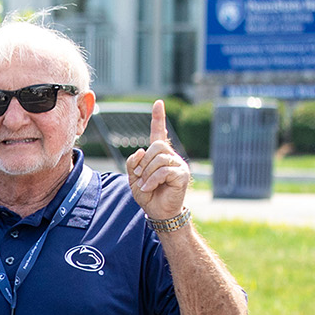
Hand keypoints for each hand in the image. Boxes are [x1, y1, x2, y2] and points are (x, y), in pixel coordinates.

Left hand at [124, 100, 190, 221]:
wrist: (158, 211)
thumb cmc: (147, 194)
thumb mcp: (134, 178)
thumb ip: (133, 163)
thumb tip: (140, 150)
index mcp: (158, 155)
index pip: (159, 132)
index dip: (158, 118)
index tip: (158, 103)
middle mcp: (171, 156)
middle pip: (156, 146)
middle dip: (144, 162)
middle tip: (140, 176)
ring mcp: (178, 164)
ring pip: (159, 159)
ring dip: (147, 173)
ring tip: (146, 185)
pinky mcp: (182, 175)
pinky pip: (163, 171)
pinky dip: (152, 180)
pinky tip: (150, 187)